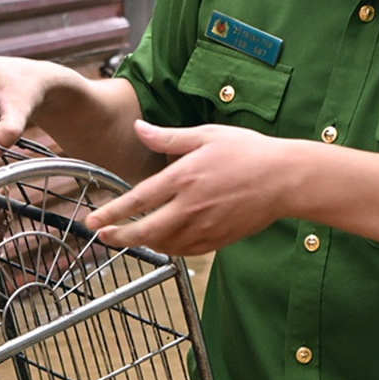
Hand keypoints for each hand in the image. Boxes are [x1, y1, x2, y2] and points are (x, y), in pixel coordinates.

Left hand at [84, 120, 295, 254]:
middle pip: (145, 231)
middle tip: (103, 237)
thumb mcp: (206, 135)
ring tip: (129, 237)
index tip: (92, 220)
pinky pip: (185, 251)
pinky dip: (169, 249)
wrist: (286, 179)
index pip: (138, 201)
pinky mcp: (218, 239)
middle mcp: (190, 206)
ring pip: (163, 244)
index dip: (111, 213)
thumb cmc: (248, 152)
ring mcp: (205, 226)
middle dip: (119, 237)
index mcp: (183, 178)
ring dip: (143, 243)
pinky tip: (162, 242)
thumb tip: (138, 128)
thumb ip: (167, 138)